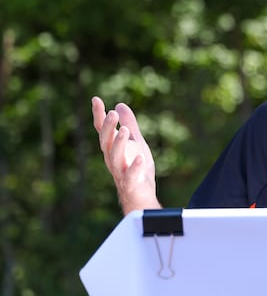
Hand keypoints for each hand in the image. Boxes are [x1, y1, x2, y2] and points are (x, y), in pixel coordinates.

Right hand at [91, 96, 159, 214]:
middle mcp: (112, 159)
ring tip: (125, 130)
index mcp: (112, 148)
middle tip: (112, 113)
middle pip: (106, 142)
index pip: (102, 130)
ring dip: (119, 143)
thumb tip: (119, 105)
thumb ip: (129, 124)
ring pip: (115, 157)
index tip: (96, 99)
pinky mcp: (131, 183)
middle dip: (107, 128)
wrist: (141, 196)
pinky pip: (131, 175)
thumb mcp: (136, 142)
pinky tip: (140, 158)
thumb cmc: (136, 169)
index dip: (98, 115)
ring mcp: (120, 172)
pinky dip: (135, 167)